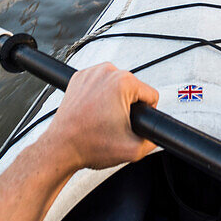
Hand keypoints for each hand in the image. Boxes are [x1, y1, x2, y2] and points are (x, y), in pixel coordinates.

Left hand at [38, 63, 158, 174]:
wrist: (61, 147)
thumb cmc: (89, 144)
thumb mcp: (133, 149)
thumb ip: (153, 139)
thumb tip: (159, 134)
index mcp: (123, 82)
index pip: (151, 94)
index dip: (146, 113)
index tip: (131, 122)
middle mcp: (107, 71)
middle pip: (133, 88)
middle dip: (128, 105)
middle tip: (113, 123)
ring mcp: (91, 72)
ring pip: (117, 85)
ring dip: (114, 99)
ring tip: (102, 117)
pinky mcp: (79, 76)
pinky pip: (100, 83)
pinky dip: (99, 95)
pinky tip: (93, 110)